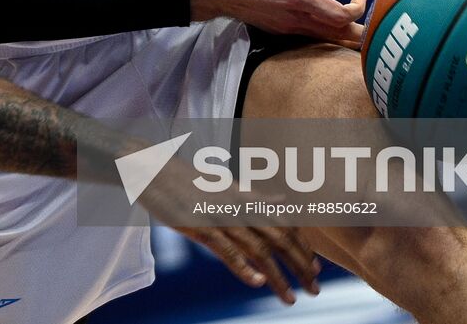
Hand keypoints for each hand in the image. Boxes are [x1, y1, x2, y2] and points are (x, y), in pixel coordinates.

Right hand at [139, 159, 319, 301]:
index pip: (283, 222)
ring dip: (278, 276)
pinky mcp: (201, 227)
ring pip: (258, 249)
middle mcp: (238, 205)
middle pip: (279, 238)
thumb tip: (280, 199)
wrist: (151, 168)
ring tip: (291, 297)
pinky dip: (244, 268)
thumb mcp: (223, 182)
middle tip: (314, 286)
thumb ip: (252, 194)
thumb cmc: (185, 177)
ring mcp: (221, 216)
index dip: (302, 245)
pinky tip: (258, 282)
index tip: (315, 265)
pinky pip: (227, 251)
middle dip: (300, 264)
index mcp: (244, 194)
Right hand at [190, 0, 365, 48]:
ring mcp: (287, 27)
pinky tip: (329, 20)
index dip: (358, 9)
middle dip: (360, 31)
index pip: (341, 15)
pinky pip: (310, 37)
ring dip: (344, 33)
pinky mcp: (280, 29)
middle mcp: (295, 18)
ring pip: (325, 39)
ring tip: (357, 20)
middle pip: (339, 35)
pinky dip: (326, 33)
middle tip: (372, 17)